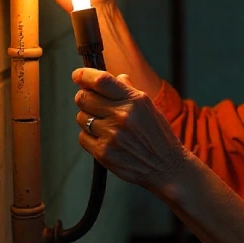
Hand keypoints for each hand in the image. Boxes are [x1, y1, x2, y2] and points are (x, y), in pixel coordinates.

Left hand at [73, 68, 188, 190]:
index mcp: (135, 100)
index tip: (77, 75)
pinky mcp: (103, 152)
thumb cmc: (157, 135)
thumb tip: (114, 76)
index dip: (84, 75)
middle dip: (84, 98)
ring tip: (104, 125)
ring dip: (88, 119)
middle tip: (92, 103)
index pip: (101, 81)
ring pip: (81, 117)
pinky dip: (89, 137)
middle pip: (84, 98)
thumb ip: (129, 90)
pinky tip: (104, 139)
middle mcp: (122, 115)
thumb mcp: (149, 107)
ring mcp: (111, 135)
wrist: (165, 167)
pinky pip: (82, 137)